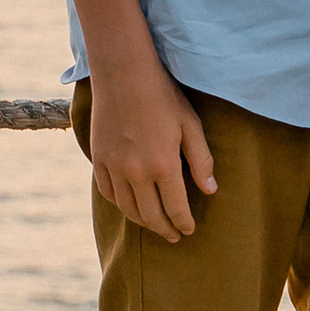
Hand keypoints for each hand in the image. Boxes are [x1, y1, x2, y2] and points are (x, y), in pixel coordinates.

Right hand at [89, 58, 217, 242]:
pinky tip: (130, 204)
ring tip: (154, 224)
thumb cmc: (163, 96)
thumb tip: (211, 190)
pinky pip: (108, 192)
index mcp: (163, 165)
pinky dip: (121, 204)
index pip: (175, 208)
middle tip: (174, 236)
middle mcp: (136, 172)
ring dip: (143, 221)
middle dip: (164, 229)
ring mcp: (113, 167)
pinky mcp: (98, 159)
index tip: (189, 230)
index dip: (184, 223)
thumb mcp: (190, 125)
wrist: (123, 74)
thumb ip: (201, 160)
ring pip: (127, 208)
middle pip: (150, 215)